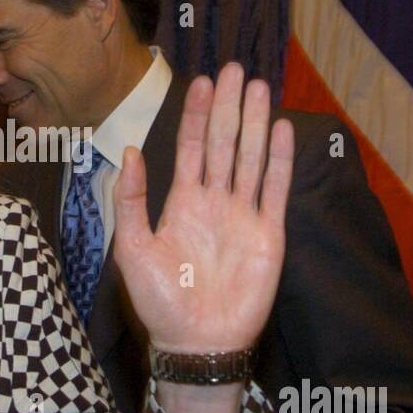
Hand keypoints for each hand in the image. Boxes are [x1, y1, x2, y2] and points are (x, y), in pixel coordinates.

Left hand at [112, 63, 293, 354]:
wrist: (195, 343)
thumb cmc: (160, 301)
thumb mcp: (132, 248)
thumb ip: (132, 199)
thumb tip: (131, 151)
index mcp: (181, 202)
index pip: (192, 147)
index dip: (197, 115)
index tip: (202, 81)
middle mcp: (215, 202)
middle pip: (224, 144)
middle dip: (229, 107)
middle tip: (235, 69)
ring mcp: (244, 216)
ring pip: (251, 159)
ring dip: (255, 123)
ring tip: (259, 87)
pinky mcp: (269, 235)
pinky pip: (274, 190)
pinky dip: (279, 160)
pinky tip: (281, 130)